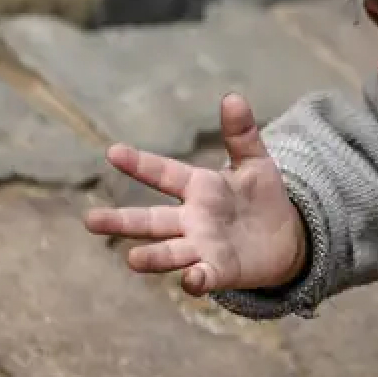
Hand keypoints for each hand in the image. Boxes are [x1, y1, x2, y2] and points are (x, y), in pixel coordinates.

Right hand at [82, 93, 306, 295]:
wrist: (287, 237)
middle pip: (151, 221)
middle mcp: (192, 220)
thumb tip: (233, 97)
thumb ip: (242, 134)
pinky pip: (204, 277)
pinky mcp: (220, 271)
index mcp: (198, 188)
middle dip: (122, 221)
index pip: (163, 173)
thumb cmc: (263, 197)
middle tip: (90, 220)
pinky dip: (196, 279)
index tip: (113, 151)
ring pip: (170, 252)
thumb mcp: (255, 162)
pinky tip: (191, 279)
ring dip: (152, 256)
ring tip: (132, 259)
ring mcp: (203, 248)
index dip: (140, 164)